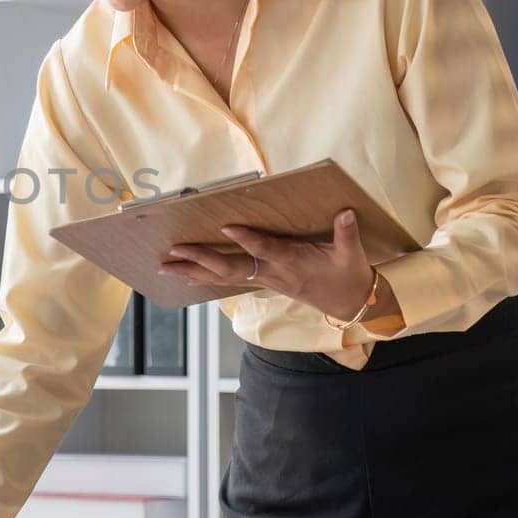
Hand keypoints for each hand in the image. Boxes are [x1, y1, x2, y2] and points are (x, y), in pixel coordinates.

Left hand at [160, 208, 374, 322]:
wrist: (352, 304)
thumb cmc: (350, 275)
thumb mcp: (352, 254)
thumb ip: (346, 233)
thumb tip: (346, 212)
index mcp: (293, 262)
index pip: (266, 249)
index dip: (247, 240)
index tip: (226, 228)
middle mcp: (273, 273)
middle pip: (232, 268)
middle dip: (201, 260)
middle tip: (174, 251)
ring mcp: (265, 281)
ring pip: (224, 277)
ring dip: (193, 272)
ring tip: (165, 267)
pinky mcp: (263, 283)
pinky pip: (228, 282)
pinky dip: (204, 278)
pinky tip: (185, 276)